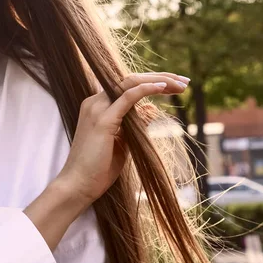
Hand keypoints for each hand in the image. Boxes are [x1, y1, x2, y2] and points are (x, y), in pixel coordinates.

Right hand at [56, 72, 189, 206]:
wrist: (78, 184)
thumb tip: (151, 109)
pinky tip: (162, 87)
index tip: (175, 85)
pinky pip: (127, 97)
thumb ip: (134, 124)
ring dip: (158, 80)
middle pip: (130, 79)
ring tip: (180, 84)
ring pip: (130, 82)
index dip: (152, 81)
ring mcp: (97, 109)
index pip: (127, 85)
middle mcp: (95, 102)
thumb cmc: (98, 168)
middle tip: (184, 81)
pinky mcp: (103, 120)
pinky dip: (145, 89)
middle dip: (160, 77)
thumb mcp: (123, 142)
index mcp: (97, 106)